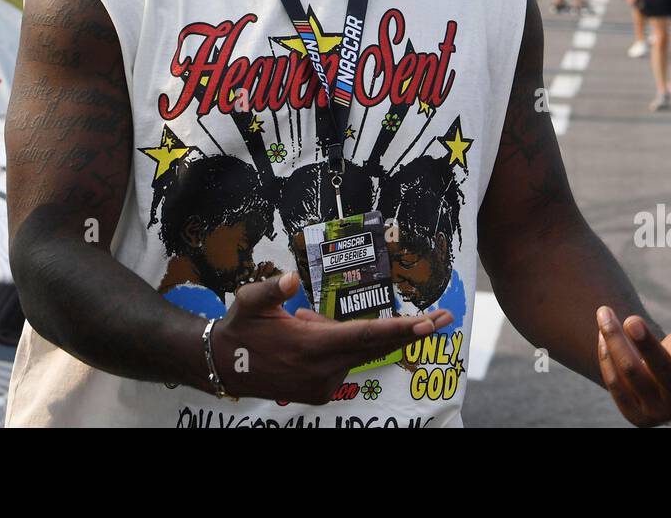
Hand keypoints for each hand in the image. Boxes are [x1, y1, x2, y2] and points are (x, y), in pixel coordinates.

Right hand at [214, 271, 452, 403]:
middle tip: (446, 317)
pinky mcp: (321, 392)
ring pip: (353, 350)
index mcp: (310, 346)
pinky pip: (341, 361)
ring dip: (346, 333)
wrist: (225, 366)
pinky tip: (303, 339)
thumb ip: (272, 289)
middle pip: (376, 346)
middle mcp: (322, 369)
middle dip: (412, 331)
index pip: (365, 335)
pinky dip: (336, 346)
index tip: (428, 324)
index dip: (399, 329)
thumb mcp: (250, 301)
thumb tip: (290, 278)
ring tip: (299, 325)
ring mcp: (323, 384)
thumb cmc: (241, 327)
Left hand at [596, 280, 670, 426]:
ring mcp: (657, 408)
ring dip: (615, 342)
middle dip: (647, 345)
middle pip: (663, 370)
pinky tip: (602, 333)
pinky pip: (615, 383)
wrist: (663, 393)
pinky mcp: (633, 413)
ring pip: (632, 374)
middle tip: (632, 319)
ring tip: (604, 313)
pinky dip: (606, 356)